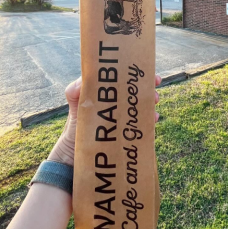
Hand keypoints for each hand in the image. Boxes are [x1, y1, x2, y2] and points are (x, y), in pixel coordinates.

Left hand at [46, 74, 162, 167]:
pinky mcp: (126, 135)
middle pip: (135, 93)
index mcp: (106, 96)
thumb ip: (74, 93)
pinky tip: (152, 119)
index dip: (135, 74)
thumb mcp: (74, 108)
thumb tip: (81, 82)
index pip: (122, 80)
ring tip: (154, 105)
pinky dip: (149, 121)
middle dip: (147, 89)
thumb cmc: (73, 130)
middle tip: (154, 90)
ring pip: (141, 108)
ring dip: (150, 104)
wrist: (73, 157)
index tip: (146, 71)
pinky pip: (141, 126)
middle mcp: (117, 106)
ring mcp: (123, 120)